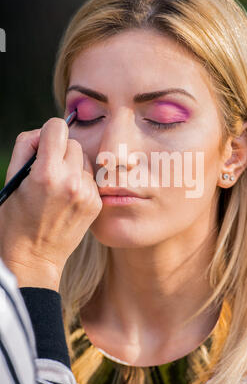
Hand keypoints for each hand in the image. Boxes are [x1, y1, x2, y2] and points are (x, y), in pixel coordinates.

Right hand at [0, 118, 101, 290]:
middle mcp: (71, 181)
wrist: (35, 256)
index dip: (47, 133)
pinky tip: (68, 198)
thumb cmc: (16, 217)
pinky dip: (80, 181)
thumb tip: (45, 132)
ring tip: (58, 186)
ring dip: (72, 165)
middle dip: (60, 151)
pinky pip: (90, 177)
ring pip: (84, 159)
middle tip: (48, 170)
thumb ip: (27, 146)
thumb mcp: (13, 179)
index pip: (57, 127)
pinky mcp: (96, 202)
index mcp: (47, 173)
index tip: (44, 146)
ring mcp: (87, 193)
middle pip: (73, 142)